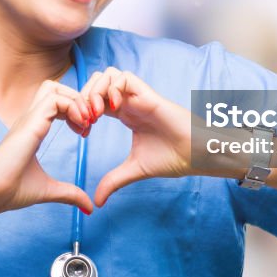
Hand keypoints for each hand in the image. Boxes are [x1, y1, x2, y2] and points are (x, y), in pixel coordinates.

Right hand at [0, 80, 94, 214]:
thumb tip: (88, 207)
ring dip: (77, 100)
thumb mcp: (48, 190)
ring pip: (55, 88)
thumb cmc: (11, 191)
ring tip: (86, 122)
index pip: (55, 103)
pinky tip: (80, 126)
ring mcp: (29, 118)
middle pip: (55, 88)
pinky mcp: (30, 122)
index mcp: (32, 129)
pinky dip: (73, 106)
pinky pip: (55, 99)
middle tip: (89, 122)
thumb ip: (69, 194)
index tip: (86, 132)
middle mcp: (30, 119)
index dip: (75, 111)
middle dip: (78, 99)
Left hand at [82, 67, 191, 205]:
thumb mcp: (134, 169)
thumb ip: (113, 180)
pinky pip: (124, 77)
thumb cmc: (172, 158)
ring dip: (96, 90)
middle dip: (83, 97)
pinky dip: (112, 88)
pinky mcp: (148, 95)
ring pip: (108, 74)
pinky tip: (112, 109)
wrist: (195, 155)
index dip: (81, 111)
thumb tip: (97, 202)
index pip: (93, 100)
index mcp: (123, 114)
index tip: (82, 132)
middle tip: (85, 120)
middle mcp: (128, 102)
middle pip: (96, 82)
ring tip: (96, 114)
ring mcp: (138, 96)